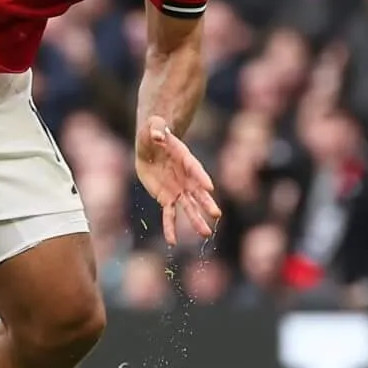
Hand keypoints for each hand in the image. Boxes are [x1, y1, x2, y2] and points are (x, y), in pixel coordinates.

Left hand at [135, 115, 219, 247]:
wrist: (151, 145)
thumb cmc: (154, 132)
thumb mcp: (154, 126)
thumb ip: (157, 129)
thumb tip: (158, 135)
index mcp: (185, 159)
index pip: (195, 169)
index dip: (201, 177)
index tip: (209, 187)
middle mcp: (186, 177)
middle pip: (197, 192)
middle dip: (206, 203)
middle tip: (216, 215)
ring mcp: (178, 189)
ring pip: (189, 207)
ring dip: (196, 220)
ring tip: (205, 233)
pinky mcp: (167, 198)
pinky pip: (169, 214)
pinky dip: (170, 227)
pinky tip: (172, 241)